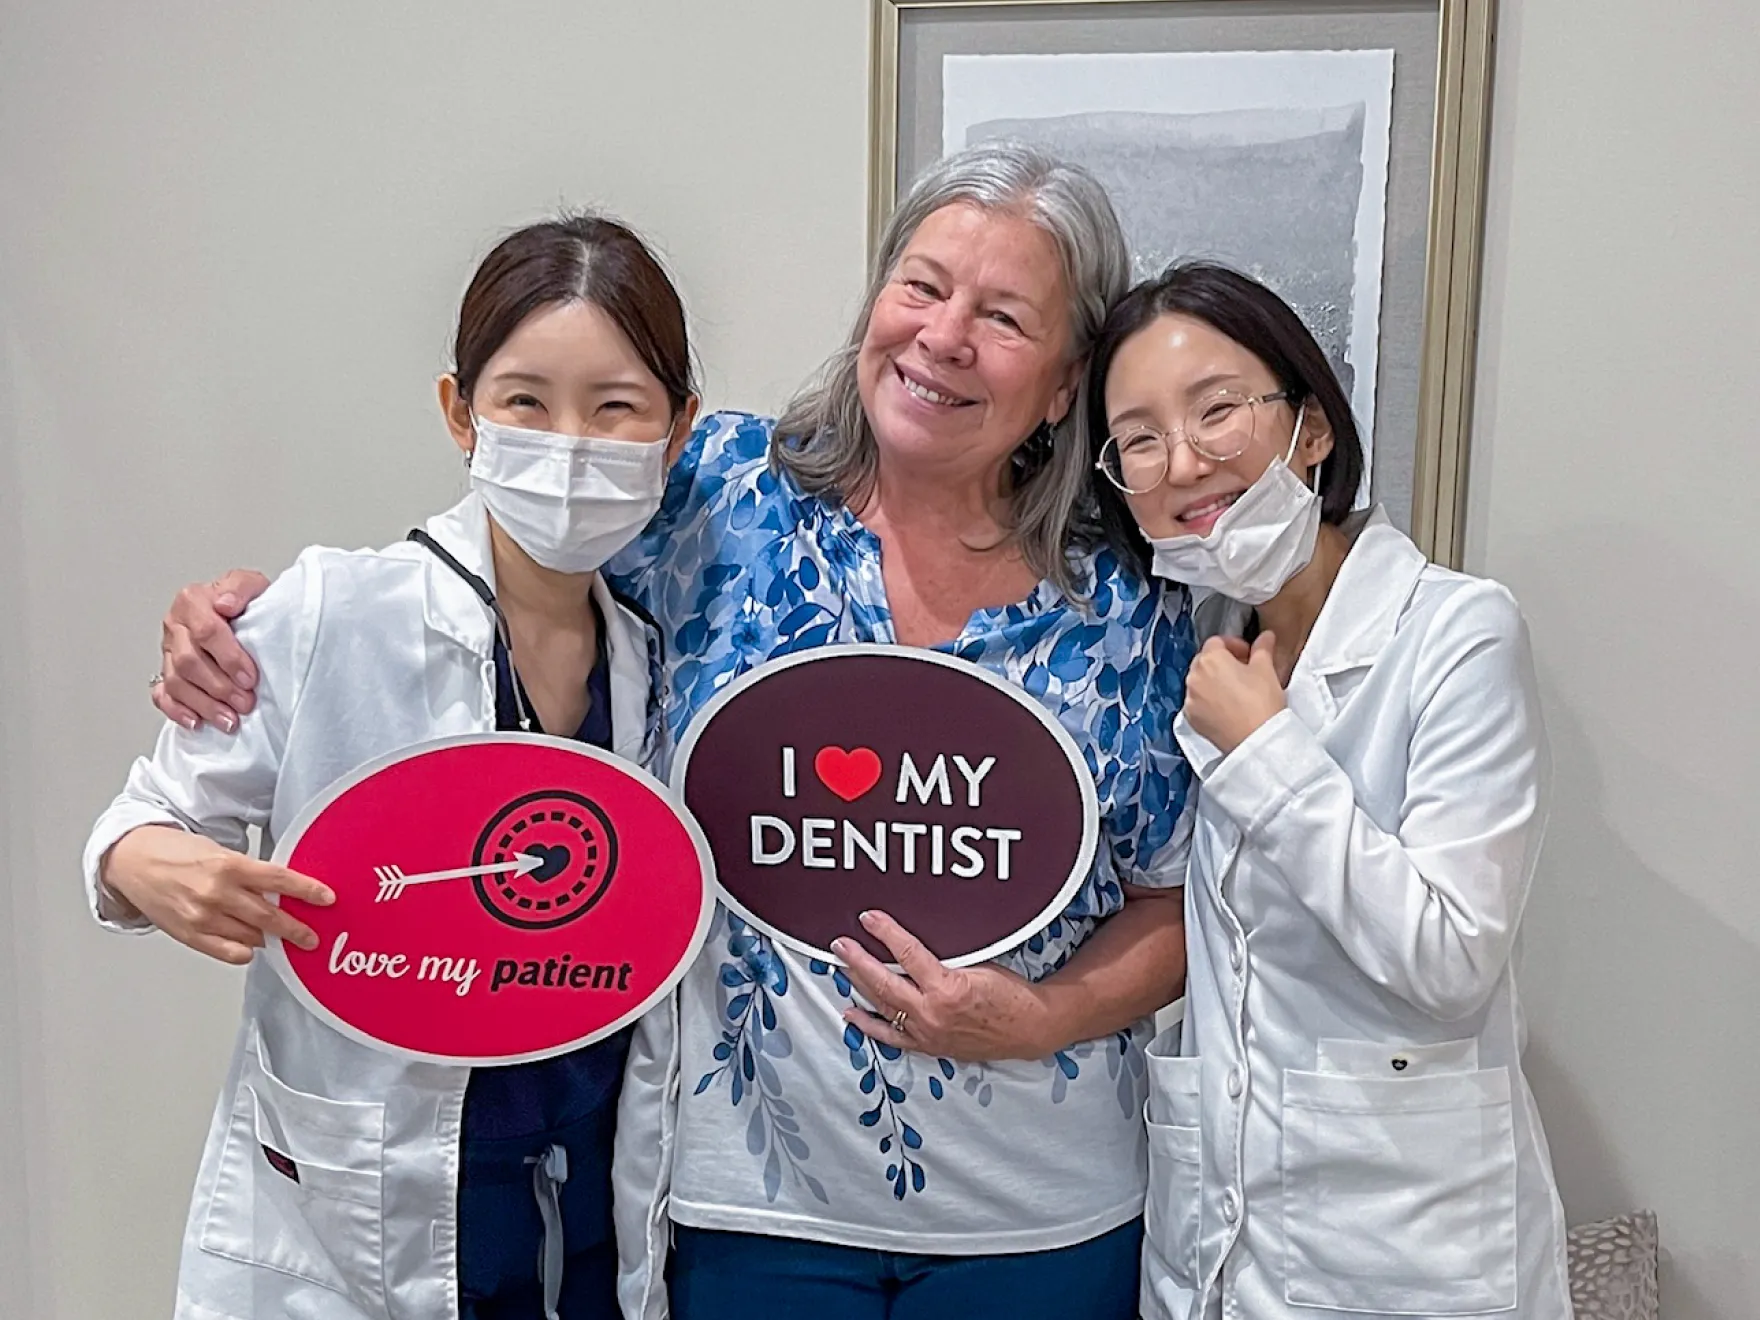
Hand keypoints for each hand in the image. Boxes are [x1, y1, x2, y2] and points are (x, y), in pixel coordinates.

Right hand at [103, 826, 334, 964]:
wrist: (132, 861)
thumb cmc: (176, 853)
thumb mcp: (218, 852)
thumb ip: (248, 874)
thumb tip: (279, 892)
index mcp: (228, 865)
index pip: (279, 879)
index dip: (307, 890)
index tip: (327, 898)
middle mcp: (216, 893)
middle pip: (269, 915)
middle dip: (296, 928)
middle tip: (312, 937)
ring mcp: (202, 917)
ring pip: (250, 936)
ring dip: (270, 938)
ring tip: (282, 938)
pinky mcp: (188, 935)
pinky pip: (227, 952)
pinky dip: (243, 952)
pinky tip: (251, 947)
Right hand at [155, 569, 270, 731]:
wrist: (240, 611)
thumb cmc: (246, 601)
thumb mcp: (251, 583)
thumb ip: (240, 588)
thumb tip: (225, 603)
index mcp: (191, 601)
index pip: (206, 632)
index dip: (229, 657)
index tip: (249, 677)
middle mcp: (175, 626)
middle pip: (189, 662)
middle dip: (220, 687)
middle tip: (245, 702)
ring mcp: (168, 651)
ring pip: (176, 682)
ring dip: (204, 704)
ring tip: (229, 720)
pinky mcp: (166, 672)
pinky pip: (162, 695)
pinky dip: (177, 710)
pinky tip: (196, 722)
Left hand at [834, 910, 1057, 1061]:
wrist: (1029, 1028)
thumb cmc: (1010, 994)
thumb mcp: (979, 964)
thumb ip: (946, 958)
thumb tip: (914, 943)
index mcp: (947, 988)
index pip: (907, 953)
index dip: (885, 933)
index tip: (868, 918)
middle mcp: (932, 1013)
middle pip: (884, 983)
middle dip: (858, 961)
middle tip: (840, 944)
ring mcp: (928, 1033)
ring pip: (883, 1007)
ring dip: (859, 986)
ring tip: (842, 967)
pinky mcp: (929, 1046)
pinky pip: (892, 1037)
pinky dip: (869, 1025)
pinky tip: (851, 1013)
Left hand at [1183, 631, 1286, 754]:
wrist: (1257, 740)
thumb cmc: (1261, 704)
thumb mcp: (1266, 669)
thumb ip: (1263, 648)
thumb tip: (1265, 637)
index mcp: (1210, 659)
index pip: (1217, 642)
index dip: (1234, 645)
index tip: (1248, 653)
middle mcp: (1194, 677)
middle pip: (1205, 661)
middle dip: (1223, 662)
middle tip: (1244, 670)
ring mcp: (1190, 699)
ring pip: (1200, 682)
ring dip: (1214, 681)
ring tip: (1237, 690)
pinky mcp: (1192, 719)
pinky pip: (1197, 702)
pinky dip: (1209, 701)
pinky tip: (1228, 707)